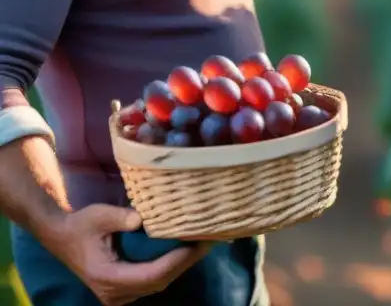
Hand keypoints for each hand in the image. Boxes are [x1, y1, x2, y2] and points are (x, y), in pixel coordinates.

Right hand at [42, 204, 210, 305]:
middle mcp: (113, 293)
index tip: (197, 244)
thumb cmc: (81, 224)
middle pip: (159, 281)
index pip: (151, 275)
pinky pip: (151, 282)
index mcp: (107, 277)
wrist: (60, 237)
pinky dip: (169, 268)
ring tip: (203, 244)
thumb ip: (122, 218)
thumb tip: (143, 219)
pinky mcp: (121, 290)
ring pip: (157, 284)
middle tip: (209, 241)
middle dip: (186, 262)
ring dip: (180, 266)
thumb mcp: (100, 215)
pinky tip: (185, 252)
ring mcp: (117, 295)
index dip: (177, 261)